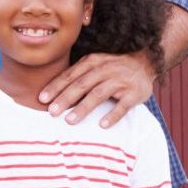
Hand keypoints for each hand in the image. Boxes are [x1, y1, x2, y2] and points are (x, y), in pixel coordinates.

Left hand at [38, 51, 155, 130]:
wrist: (145, 63)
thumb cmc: (113, 68)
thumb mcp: (95, 64)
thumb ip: (78, 75)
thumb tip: (53, 93)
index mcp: (93, 62)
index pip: (71, 75)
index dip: (56, 87)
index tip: (42, 99)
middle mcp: (106, 69)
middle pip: (82, 85)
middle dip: (65, 98)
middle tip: (52, 112)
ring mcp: (121, 81)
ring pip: (99, 94)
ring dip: (83, 108)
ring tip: (69, 121)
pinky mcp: (134, 93)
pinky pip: (122, 106)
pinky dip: (112, 115)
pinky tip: (102, 125)